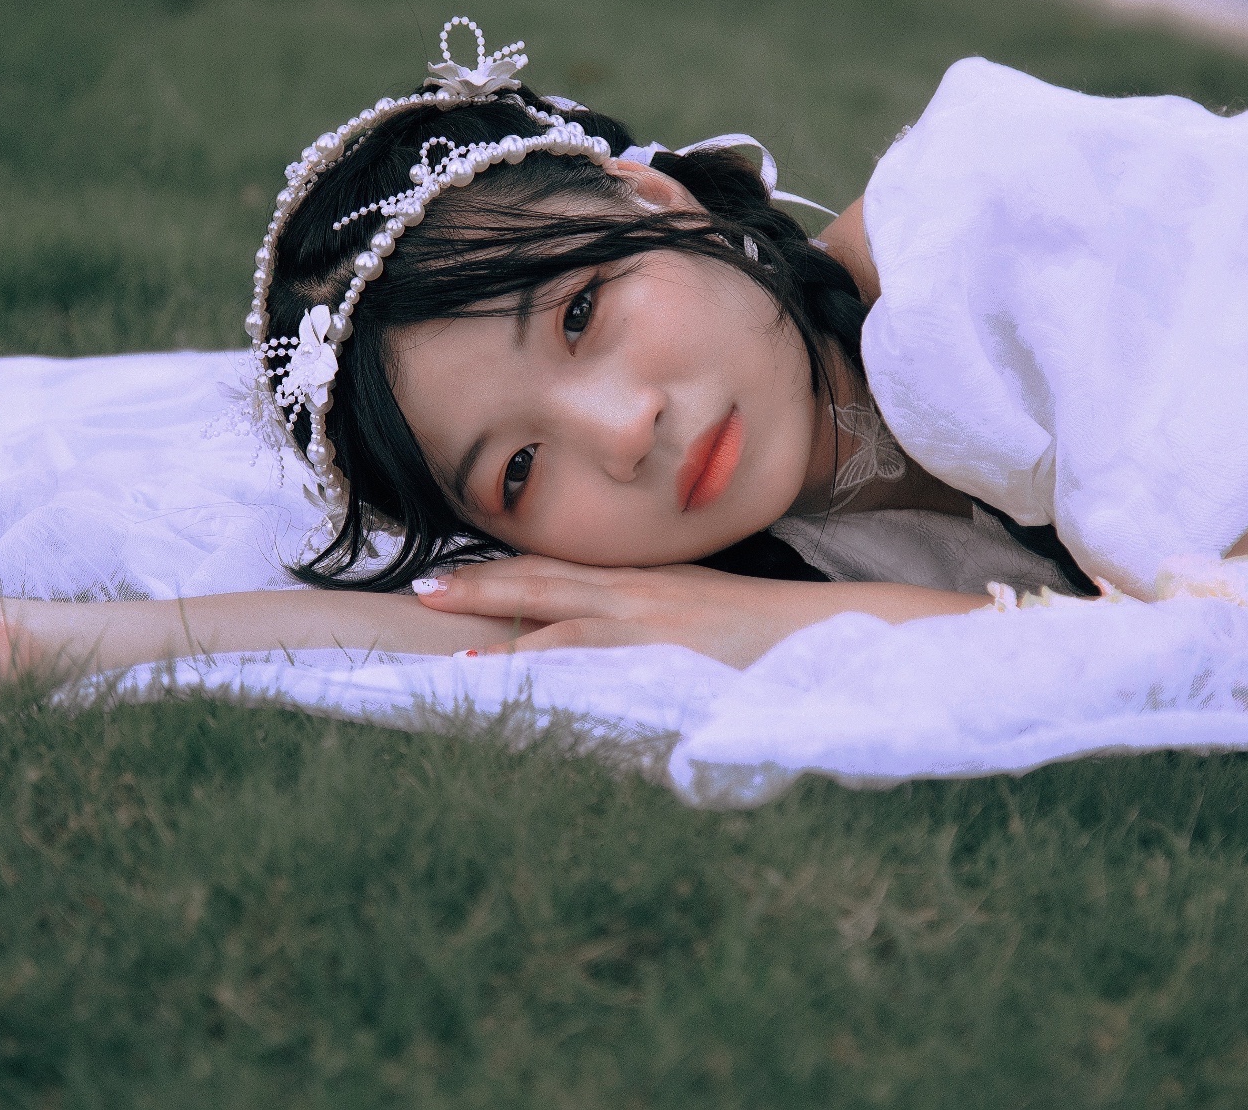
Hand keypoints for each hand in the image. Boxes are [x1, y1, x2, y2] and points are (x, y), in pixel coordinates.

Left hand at [413, 556, 823, 667]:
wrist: (825, 632)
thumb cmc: (772, 633)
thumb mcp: (704, 614)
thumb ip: (658, 623)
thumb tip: (622, 646)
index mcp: (645, 578)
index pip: (562, 569)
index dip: (507, 571)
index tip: (459, 575)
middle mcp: (638, 588)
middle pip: (544, 579)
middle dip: (481, 584)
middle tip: (422, 588)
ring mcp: (647, 617)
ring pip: (555, 613)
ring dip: (498, 628)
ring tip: (450, 648)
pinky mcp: (660, 648)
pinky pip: (587, 651)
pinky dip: (540, 660)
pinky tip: (504, 677)